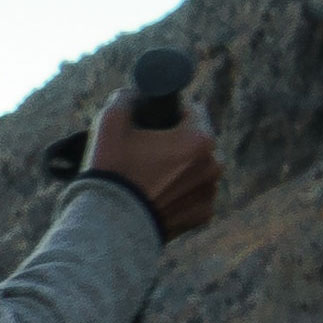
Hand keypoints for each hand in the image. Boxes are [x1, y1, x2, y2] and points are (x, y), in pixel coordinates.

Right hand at [88, 98, 226, 243]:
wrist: (109, 228)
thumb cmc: (111, 172)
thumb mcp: (110, 123)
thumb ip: (125, 98)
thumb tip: (133, 93)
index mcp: (199, 139)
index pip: (194, 110)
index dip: (172, 112)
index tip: (154, 121)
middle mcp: (213, 165)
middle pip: (197, 141)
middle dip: (177, 142)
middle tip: (147, 152)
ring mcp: (209, 193)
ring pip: (198, 169)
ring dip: (182, 168)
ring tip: (151, 177)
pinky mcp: (201, 216)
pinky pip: (195, 195)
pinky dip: (180, 194)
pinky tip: (157, 196)